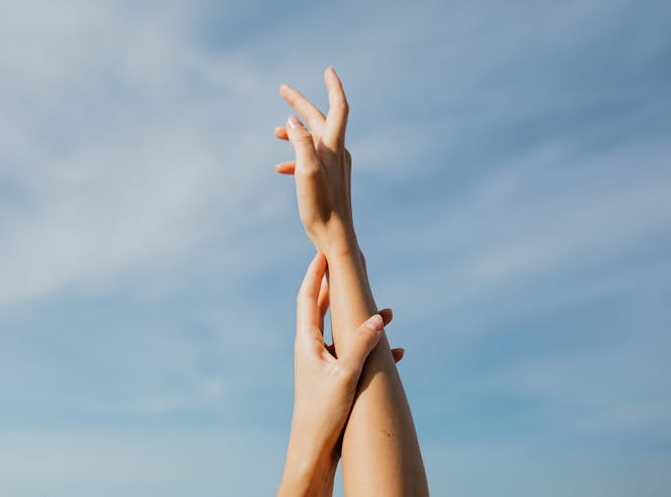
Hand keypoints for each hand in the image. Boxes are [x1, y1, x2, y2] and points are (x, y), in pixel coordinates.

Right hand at [275, 67, 355, 257]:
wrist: (336, 238)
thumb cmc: (320, 208)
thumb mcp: (306, 172)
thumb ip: (300, 142)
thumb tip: (292, 119)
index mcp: (333, 147)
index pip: (338, 107)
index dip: (333, 87)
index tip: (327, 69)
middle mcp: (337, 152)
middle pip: (319, 119)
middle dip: (301, 104)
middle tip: (283, 89)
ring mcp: (334, 166)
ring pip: (312, 139)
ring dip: (294, 132)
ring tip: (274, 132)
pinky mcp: (329, 179)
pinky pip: (310, 159)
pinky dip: (295, 157)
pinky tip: (279, 168)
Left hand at [279, 251, 397, 495]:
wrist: (313, 450)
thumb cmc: (323, 413)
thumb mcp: (345, 375)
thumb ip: (360, 345)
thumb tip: (377, 317)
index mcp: (307, 342)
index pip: (308, 298)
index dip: (315, 274)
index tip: (322, 252)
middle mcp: (312, 349)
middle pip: (324, 310)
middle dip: (338, 290)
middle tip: (350, 269)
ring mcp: (323, 364)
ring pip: (344, 333)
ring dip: (363, 321)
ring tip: (389, 312)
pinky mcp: (335, 380)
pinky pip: (355, 356)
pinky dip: (373, 350)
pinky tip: (395, 353)